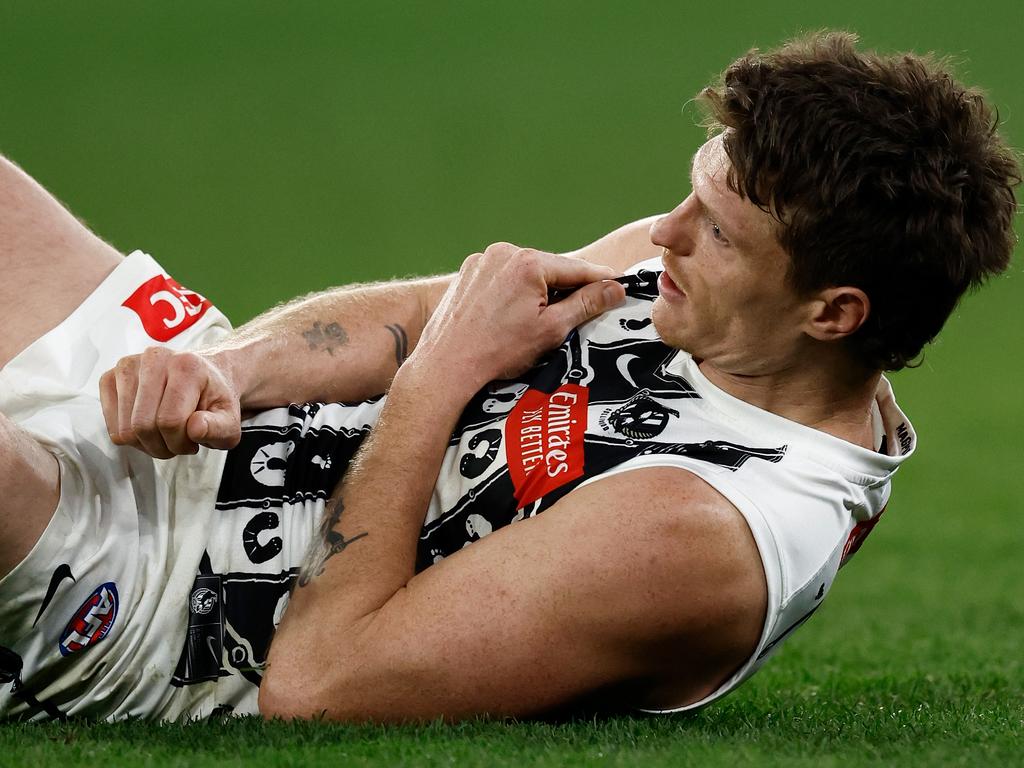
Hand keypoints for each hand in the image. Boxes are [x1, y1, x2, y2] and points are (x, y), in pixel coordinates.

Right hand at [99, 347, 241, 458]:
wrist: (204, 378)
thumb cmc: (214, 399)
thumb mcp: (229, 420)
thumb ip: (218, 428)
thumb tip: (195, 427)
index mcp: (186, 365)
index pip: (169, 421)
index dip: (180, 443)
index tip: (192, 442)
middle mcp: (154, 358)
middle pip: (142, 426)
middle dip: (162, 446)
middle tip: (178, 441)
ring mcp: (128, 365)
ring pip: (124, 429)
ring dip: (146, 443)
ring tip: (165, 433)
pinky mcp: (110, 376)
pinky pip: (111, 424)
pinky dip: (129, 435)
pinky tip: (148, 425)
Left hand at [409, 243, 625, 392]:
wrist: (446, 365)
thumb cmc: (497, 351)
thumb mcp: (551, 329)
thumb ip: (586, 304)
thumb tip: (614, 288)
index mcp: (528, 263)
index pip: (577, 268)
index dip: (601, 279)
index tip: (620, 285)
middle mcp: (504, 253)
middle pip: (550, 268)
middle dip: (566, 288)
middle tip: (581, 311)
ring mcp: (482, 261)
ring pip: (525, 273)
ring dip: (538, 290)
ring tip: (539, 320)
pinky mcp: (467, 273)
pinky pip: (501, 277)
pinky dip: (512, 291)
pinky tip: (511, 317)